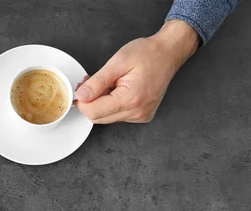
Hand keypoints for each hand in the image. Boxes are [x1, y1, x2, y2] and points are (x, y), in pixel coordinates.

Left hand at [75, 20, 199, 123]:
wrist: (168, 53)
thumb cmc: (147, 54)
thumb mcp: (118, 62)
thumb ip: (97, 82)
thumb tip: (81, 96)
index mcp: (131, 99)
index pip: (94, 112)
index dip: (82, 101)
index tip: (81, 88)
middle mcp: (137, 112)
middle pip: (98, 118)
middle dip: (89, 102)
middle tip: (90, 83)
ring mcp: (140, 116)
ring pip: (106, 117)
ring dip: (100, 103)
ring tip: (108, 83)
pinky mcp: (141, 115)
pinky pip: (117, 115)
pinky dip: (111, 104)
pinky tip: (117, 90)